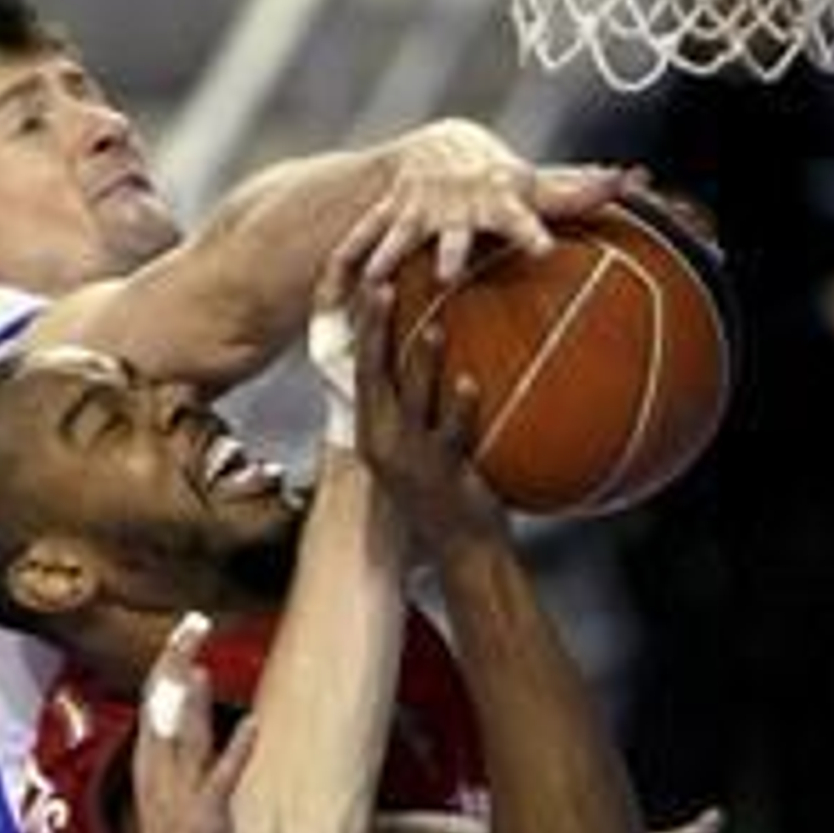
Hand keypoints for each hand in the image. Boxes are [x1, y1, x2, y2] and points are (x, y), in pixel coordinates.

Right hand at [133, 614, 256, 832]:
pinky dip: (236, 750)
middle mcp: (159, 776)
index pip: (152, 701)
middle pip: (159, 707)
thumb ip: (186, 737)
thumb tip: (192, 688)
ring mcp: (179, 797)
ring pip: (179, 736)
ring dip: (189, 697)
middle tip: (192, 624)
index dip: (167, 661)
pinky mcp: (204, 819)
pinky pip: (220, 779)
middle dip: (172, 662)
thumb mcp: (177, 786)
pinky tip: (253, 724)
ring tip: (201, 659)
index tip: (185, 627)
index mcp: (151, 767)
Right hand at [348, 121, 631, 283]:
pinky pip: (363, 241)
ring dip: (387, 256)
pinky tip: (325, 294)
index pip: (521, 216)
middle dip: (449, 250)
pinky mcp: (388, 217)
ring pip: (400, 236)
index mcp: (498, 198)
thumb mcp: (534, 183)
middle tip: (446, 275)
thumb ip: (578, 190)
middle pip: (455, 233)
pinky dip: (345, 264)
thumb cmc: (499, 178)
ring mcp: (418, 211)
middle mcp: (457, 205)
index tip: (544, 252)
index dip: (532, 232)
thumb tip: (636, 179)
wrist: (437, 148)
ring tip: (373, 282)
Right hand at [351, 278, 499, 548]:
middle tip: (383, 285)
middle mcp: (384, 442)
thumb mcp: (417, 446)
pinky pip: (452, 431)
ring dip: (422, 362)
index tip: (370, 284)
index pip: (363, 370)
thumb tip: (425, 357)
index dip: (365, 327)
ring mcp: (412, 458)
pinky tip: (470, 382)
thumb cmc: (443, 492)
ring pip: (414, 400)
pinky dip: (461, 406)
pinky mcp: (444, 472)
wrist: (462, 547)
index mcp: (373, 432)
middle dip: (378, 329)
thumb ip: (414, 407)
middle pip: (376, 375)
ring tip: (433, 327)